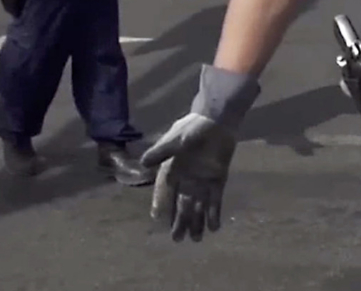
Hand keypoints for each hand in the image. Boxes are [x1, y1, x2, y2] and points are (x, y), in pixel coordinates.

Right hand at [140, 113, 238, 241]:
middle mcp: (185, 179)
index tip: (157, 218)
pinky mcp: (217, 179)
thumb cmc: (193, 128)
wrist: (216, 121)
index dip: (161, 203)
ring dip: (196, 221)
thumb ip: (161, 151)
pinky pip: (215, 199)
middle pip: (181, 203)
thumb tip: (143, 163)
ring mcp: (202, 180)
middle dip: (179, 221)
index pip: (164, 190)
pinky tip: (213, 227)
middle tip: (176, 239)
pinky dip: (214, 213)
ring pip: (198, 205)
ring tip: (195, 240)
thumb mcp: (175, 139)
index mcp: (172, 169)